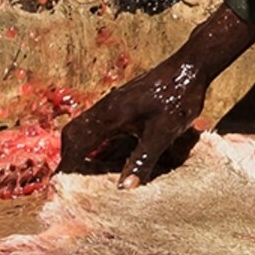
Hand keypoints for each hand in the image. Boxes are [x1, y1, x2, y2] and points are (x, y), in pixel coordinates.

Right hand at [60, 4, 254, 183]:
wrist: (191, 65)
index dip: (67, 166)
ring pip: (85, 126)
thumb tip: (123, 188)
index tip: (63, 188)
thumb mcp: (163, 133)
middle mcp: (107, 107)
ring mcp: (114, 102)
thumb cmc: (179, 96)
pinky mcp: (124, 102)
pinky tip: (108, 153)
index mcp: (111, 115)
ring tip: (86, 173)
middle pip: (73, 133)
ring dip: (81, 148)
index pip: (76, 143)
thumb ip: (142, 160)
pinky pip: (99, 123)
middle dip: (68, 157)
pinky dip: (94, 140)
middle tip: (71, 182)